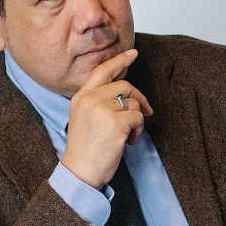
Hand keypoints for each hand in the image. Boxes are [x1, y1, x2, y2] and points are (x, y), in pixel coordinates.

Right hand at [61, 49, 153, 188]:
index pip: (102, 71)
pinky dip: (139, 130)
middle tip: (146, 113)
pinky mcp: (116, 123)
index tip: (132, 53)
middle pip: (125, 86)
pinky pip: (139, 118)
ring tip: (128, 135)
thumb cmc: (85, 149)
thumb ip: (98, 102)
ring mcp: (102, 110)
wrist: (80, 171)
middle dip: (139, 99)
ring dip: (138, 120)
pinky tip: (128, 141)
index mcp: (81, 97)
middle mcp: (90, 100)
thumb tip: (126, 94)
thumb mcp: (85, 118)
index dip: (119, 61)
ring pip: (134, 103)